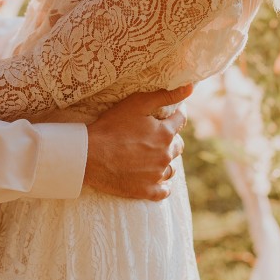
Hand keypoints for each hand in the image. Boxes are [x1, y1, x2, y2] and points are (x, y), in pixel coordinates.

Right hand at [83, 84, 192, 200]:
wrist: (89, 156)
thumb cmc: (111, 127)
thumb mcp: (137, 104)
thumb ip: (165, 95)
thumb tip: (190, 88)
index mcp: (165, 134)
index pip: (180, 121)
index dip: (175, 115)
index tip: (167, 115)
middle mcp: (165, 155)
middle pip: (178, 146)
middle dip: (170, 140)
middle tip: (154, 137)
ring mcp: (156, 175)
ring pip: (171, 168)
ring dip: (165, 162)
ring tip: (151, 158)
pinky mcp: (146, 191)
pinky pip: (163, 191)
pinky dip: (161, 186)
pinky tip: (153, 179)